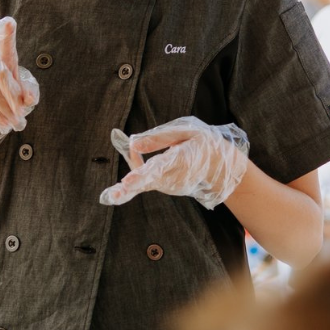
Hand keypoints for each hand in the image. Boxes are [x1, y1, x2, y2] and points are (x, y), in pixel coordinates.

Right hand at [0, 17, 39, 157]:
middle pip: (2, 75)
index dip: (6, 33)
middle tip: (21, 117)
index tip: (8, 23)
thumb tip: (29, 98)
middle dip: (13, 98)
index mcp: (4, 57)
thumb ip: (29, 94)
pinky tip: (2, 125)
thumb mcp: (24, 97)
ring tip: (15, 125)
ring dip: (6, 112)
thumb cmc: (8, 100)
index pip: (5, 44)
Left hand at [99, 116, 248, 209]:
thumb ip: (159, 137)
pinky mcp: (165, 188)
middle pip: (149, 182)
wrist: (221, 168)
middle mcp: (174, 176)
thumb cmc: (202, 144)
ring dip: (126, 187)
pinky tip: (119, 191)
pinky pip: (145, 183)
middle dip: (129, 190)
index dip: (143, 174)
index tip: (127, 181)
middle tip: (110, 197)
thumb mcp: (187, 132)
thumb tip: (132, 143)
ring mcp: (170, 185)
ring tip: (109, 195)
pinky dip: (132, 184)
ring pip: (143, 183)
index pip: (160, 167)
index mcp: (181, 159)